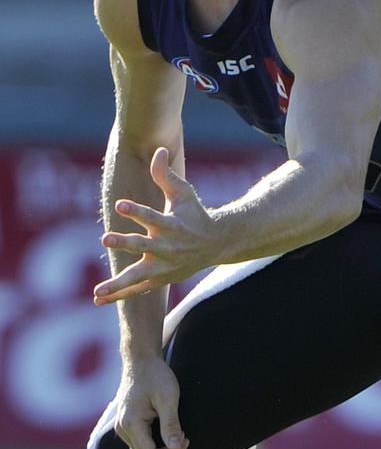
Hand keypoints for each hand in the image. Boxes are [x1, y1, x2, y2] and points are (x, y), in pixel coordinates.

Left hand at [94, 147, 215, 303]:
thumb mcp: (183, 193)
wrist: (215, 245)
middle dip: (125, 243)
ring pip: (138, 276)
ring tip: (96, 290)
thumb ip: (166, 175)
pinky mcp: (159, 279)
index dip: (136, 210)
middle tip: (106, 238)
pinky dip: (118, 295)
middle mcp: (166, 247)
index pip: (152, 216)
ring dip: (118, 284)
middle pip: (142, 245)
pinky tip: (97, 299)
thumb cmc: (195, 214)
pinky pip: (137, 289)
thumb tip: (157, 150)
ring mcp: (163, 266)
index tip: (120, 204)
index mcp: (171, 225)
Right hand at [116, 356, 188, 448]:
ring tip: (180, 437)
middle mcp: (122, 430)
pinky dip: (156, 444)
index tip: (186, 442)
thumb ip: (171, 424)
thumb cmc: (155, 375)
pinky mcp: (127, 425)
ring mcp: (123, 428)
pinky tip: (170, 433)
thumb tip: (176, 448)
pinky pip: (141, 444)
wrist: (141, 361)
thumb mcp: (168, 397)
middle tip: (185, 441)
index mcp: (131, 424)